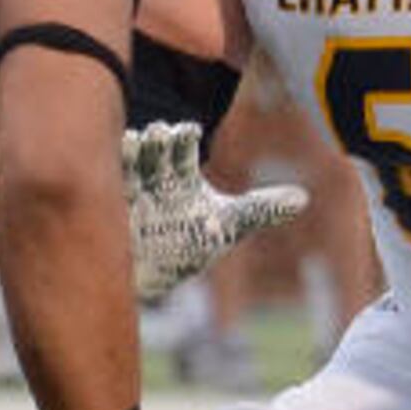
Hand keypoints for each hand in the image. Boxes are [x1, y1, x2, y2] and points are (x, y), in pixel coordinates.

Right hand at [124, 121, 308, 303]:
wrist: (158, 276)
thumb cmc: (191, 244)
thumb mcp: (229, 226)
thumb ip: (262, 209)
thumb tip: (303, 198)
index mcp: (181, 177)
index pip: (181, 148)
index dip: (183, 138)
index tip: (188, 133)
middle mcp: (154, 180)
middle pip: (154, 150)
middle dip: (157, 141)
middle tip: (160, 134)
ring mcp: (130, 196)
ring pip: (129, 165)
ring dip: (130, 153)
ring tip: (132, 141)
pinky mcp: (113, 216)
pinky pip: (107, 191)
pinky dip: (109, 180)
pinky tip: (110, 171)